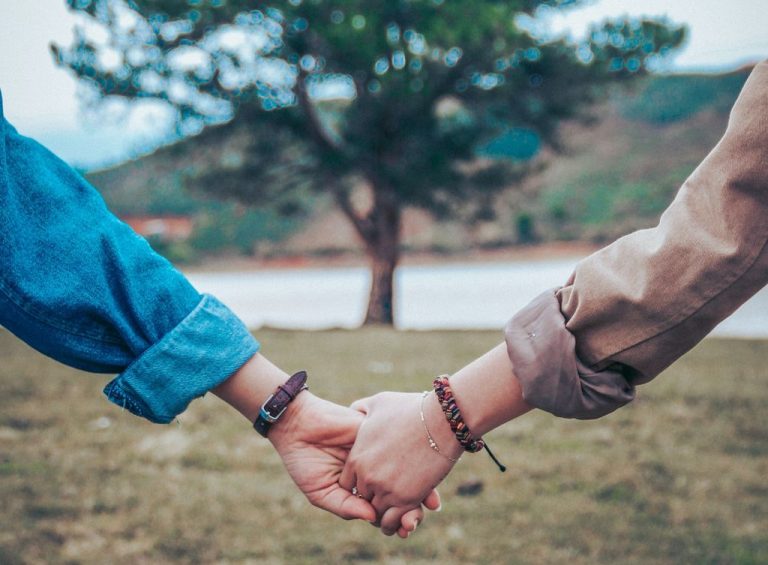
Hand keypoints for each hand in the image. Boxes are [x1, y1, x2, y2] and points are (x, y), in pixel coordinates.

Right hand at [268, 391, 436, 535]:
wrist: (298, 425)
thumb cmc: (304, 460)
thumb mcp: (321, 491)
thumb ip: (345, 506)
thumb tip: (373, 519)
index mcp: (361, 486)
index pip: (383, 506)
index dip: (396, 519)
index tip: (405, 530)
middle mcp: (374, 469)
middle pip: (400, 490)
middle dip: (411, 507)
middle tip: (416, 520)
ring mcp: (379, 451)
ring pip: (406, 471)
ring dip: (420, 488)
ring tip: (426, 505)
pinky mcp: (380, 433)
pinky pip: (401, 448)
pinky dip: (414, 462)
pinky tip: (420, 476)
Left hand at [341, 391, 461, 535]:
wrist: (441, 419)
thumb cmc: (411, 408)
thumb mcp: (378, 403)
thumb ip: (361, 409)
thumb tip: (355, 410)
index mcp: (357, 457)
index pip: (347, 483)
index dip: (359, 484)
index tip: (372, 482)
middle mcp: (367, 476)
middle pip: (362, 499)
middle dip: (372, 499)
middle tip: (384, 499)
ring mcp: (386, 489)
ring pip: (376, 514)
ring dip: (384, 515)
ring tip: (394, 513)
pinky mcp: (406, 498)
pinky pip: (393, 520)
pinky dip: (397, 523)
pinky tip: (404, 519)